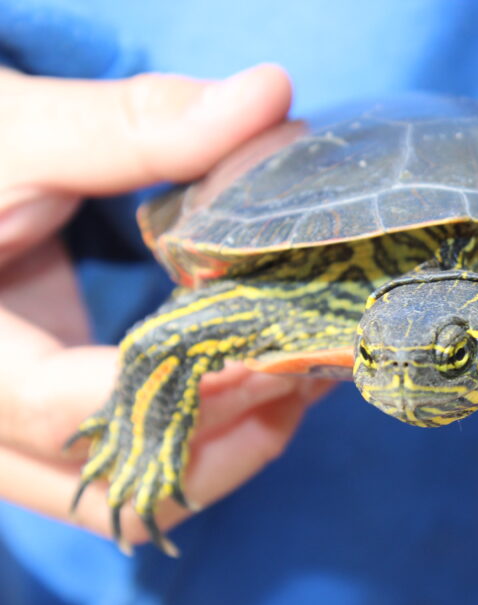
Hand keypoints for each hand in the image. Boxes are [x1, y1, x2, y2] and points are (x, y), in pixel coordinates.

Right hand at [0, 64, 327, 547]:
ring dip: (226, 448)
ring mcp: (14, 435)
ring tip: (300, 374)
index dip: (184, 394)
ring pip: (131, 497)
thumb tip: (266, 97)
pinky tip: (260, 375)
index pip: (67, 413)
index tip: (279, 351)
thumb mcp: (15, 133)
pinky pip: (135, 465)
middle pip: (113, 488)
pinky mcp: (51, 424)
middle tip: (311, 364)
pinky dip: (204, 436)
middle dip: (227, 438)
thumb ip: (130, 126)